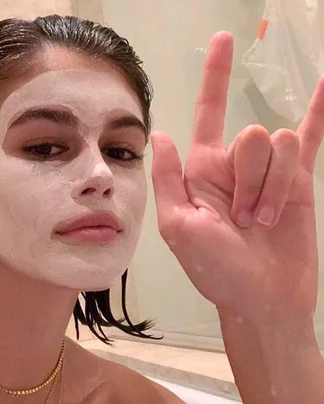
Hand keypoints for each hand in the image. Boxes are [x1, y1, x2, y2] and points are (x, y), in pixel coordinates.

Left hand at [151, 32, 323, 322]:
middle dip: (250, 179)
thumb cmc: (214, 269)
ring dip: (272, 188)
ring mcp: (268, 171)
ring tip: (264, 221)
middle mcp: (234, 165)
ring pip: (279, 145)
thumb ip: (170, 178)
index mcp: (202, 170)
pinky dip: (319, 112)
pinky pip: (310, 138)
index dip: (215, 77)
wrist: (261, 297)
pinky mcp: (298, 181)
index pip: (208, 113)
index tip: (223, 40)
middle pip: (250, 136)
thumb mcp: (179, 227)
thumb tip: (161, 133)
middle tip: (244, 219)